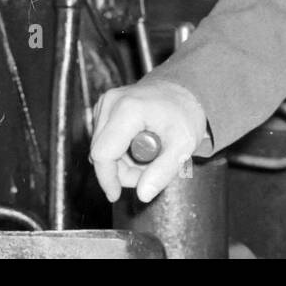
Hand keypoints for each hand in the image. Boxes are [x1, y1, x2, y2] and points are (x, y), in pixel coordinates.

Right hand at [89, 78, 207, 203]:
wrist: (183, 90)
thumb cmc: (184, 114)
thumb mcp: (184, 145)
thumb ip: (164, 171)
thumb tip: (142, 195)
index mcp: (128, 109)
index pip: (102, 153)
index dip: (107, 179)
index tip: (116, 195)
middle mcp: (111, 102)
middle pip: (100, 153)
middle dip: (124, 171)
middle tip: (152, 169)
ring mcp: (106, 102)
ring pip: (102, 149)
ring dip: (123, 162)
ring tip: (150, 154)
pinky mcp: (105, 107)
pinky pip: (104, 140)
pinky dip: (121, 150)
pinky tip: (140, 144)